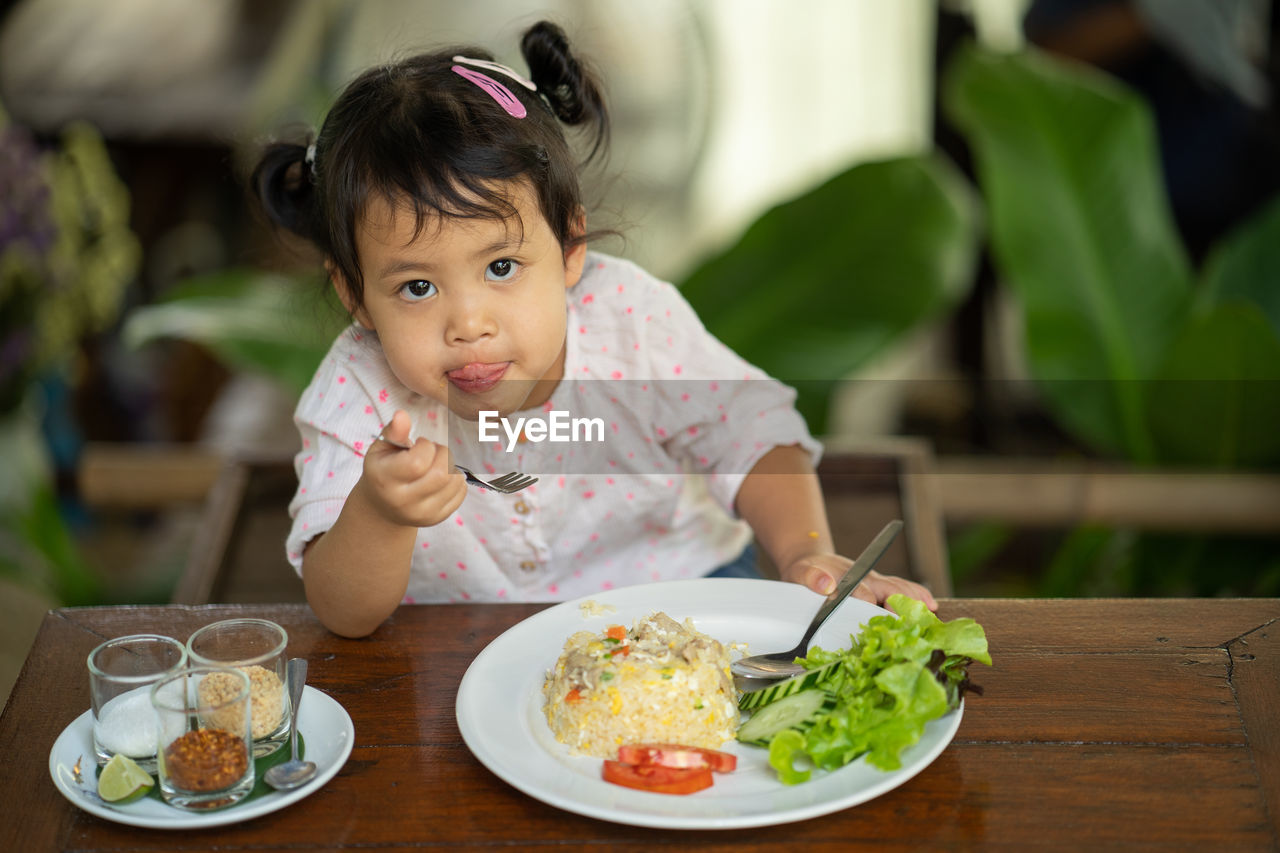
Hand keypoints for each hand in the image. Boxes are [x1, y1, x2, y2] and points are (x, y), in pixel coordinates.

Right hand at [358, 410, 466, 527]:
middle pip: (441, 474)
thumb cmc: (384, 470)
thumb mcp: (382, 449)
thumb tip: (402, 415)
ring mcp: (421, 514)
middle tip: (432, 452)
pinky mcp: (436, 519)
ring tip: (436, 463)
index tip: (419, 444)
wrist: (382, 508)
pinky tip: (442, 477)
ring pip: (454, 482)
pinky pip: (461, 493)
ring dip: (451, 465)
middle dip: (443, 453)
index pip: (419, 462)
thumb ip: (393, 431)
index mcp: (385, 480)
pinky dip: (457, 479)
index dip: (425, 446)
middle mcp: (403, 501)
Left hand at [782, 553, 937, 611]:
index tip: (884, 620)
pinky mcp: (880, 586)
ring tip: (931, 613)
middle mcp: (867, 578)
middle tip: (918, 622)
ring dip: (916, 599)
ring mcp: (876, 582)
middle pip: (891, 589)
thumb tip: (827, 585)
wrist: (812, 561)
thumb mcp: (802, 573)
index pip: (864, 594)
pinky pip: (903, 588)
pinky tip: (931, 605)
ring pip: (901, 588)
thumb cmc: (806, 571)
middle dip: (904, 604)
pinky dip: (918, 595)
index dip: (873, 607)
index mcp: (850, 578)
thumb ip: (812, 578)